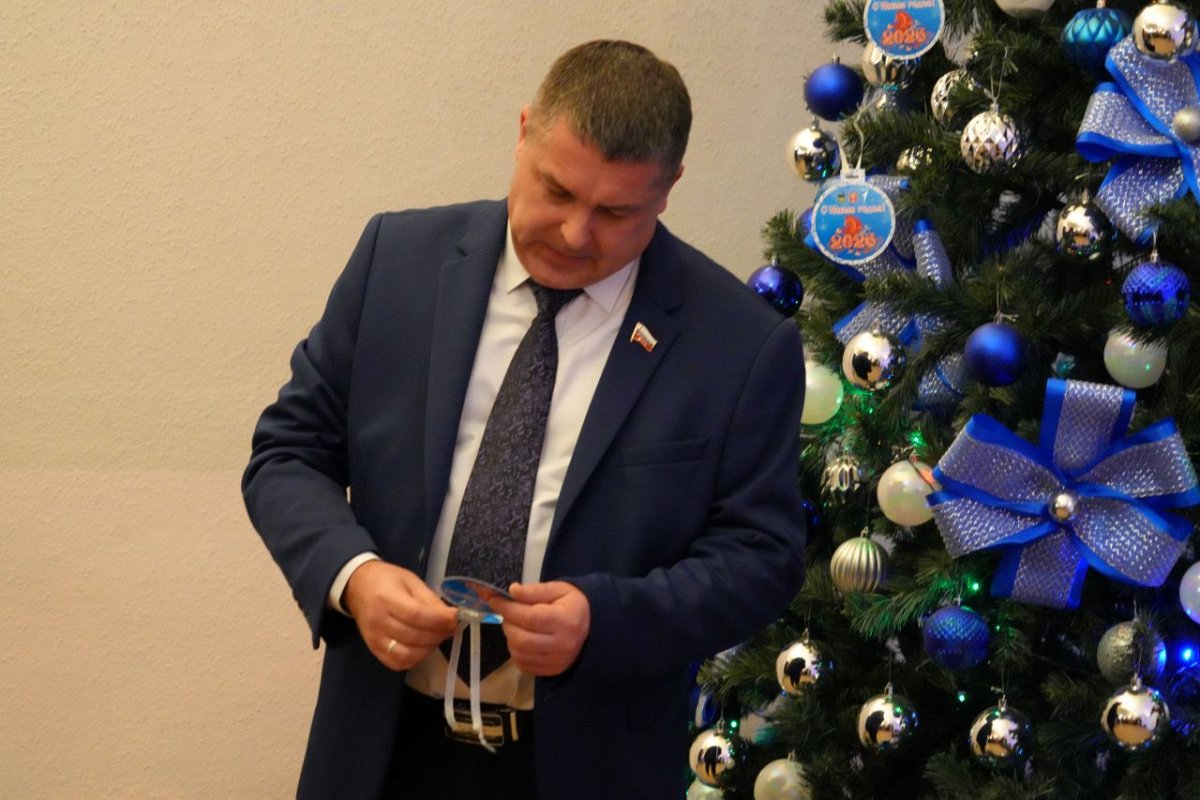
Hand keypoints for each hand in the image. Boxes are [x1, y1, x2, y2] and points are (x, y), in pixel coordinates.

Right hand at [342, 561, 457, 670]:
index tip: (454, 619)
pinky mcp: (373, 649)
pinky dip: (415, 659)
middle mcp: (378, 621)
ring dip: (428, 649)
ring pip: (407, 654)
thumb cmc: (386, 580)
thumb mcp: (410, 580)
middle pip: (414, 636)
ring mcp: (375, 638)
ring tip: (437, 637)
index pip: (416, 615)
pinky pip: (397, 663)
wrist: (357, 587)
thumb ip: (430, 599)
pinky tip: (423, 647)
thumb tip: (451, 616)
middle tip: (450, 628)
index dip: (439, 620)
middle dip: (438, 634)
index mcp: (387, 598)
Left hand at [492, 581, 590, 676]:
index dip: (507, 608)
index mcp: (565, 621)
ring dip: (510, 637)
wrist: (593, 626)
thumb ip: (535, 590)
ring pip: (519, 653)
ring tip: (516, 625)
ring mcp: (557, 661)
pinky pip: (523, 665)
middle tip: (508, 612)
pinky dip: (516, 651)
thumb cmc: (573, 604)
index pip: (528, 617)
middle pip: (520, 638)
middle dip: (507, 623)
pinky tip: (522, 639)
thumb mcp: (559, 589)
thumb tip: (512, 591)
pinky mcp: (552, 671)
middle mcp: (561, 645)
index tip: (494, 599)